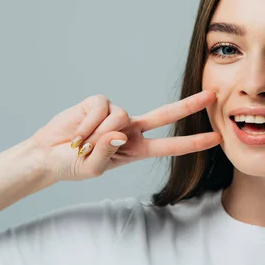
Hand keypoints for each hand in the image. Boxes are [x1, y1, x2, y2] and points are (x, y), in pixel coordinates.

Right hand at [30, 90, 221, 181]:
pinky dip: (87, 123)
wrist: (48, 154)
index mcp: (136, 149)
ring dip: (98, 134)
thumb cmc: (74, 165)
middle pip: (165, 114)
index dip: (192, 142)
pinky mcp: (99, 102)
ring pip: (120, 116)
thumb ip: (106, 153)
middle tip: (213, 96)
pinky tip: (77, 132)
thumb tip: (118, 132)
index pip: (170, 145)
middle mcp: (130, 129)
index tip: (215, 138)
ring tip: (82, 144)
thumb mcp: (93, 168)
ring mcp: (116, 114)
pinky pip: (101, 108)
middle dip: (189, 105)